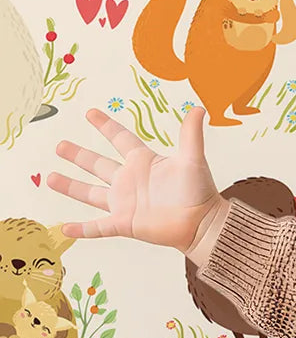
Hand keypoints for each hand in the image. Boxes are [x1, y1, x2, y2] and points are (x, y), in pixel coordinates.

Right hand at [47, 105, 229, 261]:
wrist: (203, 224)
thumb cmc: (200, 191)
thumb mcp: (192, 160)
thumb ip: (190, 134)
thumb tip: (199, 108)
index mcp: (143, 162)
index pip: (120, 139)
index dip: (106, 126)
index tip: (90, 113)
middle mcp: (130, 181)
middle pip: (98, 164)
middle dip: (78, 155)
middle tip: (60, 145)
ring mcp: (125, 203)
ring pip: (91, 193)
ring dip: (71, 186)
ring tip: (50, 178)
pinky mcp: (125, 223)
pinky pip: (99, 227)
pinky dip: (82, 229)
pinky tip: (64, 228)